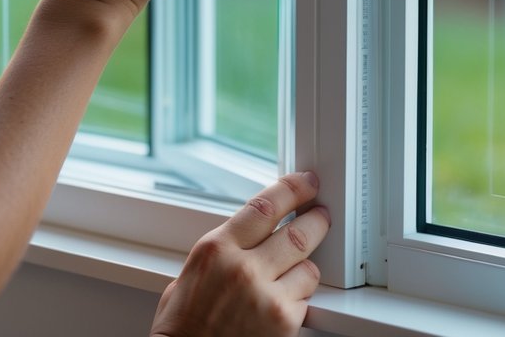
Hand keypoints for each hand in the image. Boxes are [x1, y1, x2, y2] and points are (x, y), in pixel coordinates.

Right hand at [150, 173, 329, 336]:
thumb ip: (225, 250)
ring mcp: (266, 296)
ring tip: (292, 275)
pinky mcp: (283, 323)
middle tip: (321, 214)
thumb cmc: (182, 326)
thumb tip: (250, 235)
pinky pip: (305, 301)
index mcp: (215, 249)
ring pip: (307, 268)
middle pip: (296, 232)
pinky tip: (281, 305)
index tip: (306, 182)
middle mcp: (243, 268)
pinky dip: (299, 300)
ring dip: (304, 268)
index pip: (264, 206)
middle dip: (315, 220)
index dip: (291, 189)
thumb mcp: (193, 274)